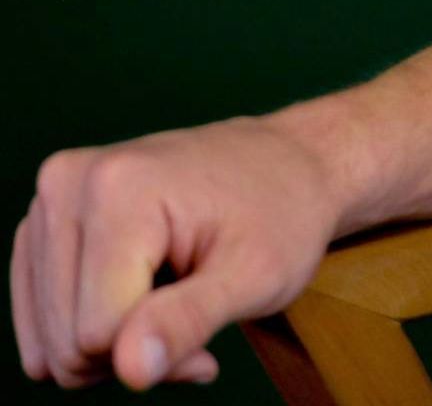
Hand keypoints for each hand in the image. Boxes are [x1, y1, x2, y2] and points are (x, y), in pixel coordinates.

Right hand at [10, 117, 340, 389]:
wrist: (287, 164)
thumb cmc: (281, 216)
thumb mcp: (257, 276)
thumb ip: (189, 321)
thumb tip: (131, 368)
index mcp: (118, 191)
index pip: (96, 332)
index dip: (156, 350)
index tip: (211, 332)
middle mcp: (70, 184)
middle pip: (67, 334)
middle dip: (134, 346)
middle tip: (199, 315)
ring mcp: (55, 196)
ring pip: (53, 328)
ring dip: (118, 336)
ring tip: (180, 300)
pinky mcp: (51, 213)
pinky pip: (44, 305)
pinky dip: (94, 319)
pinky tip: (148, 298)